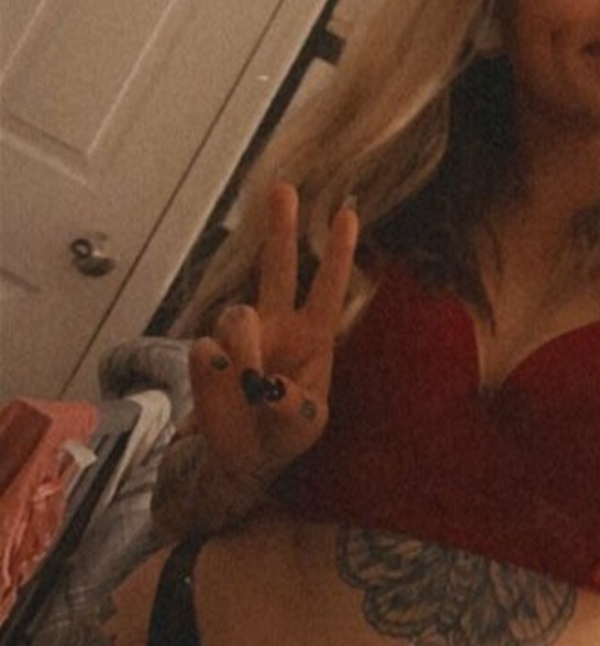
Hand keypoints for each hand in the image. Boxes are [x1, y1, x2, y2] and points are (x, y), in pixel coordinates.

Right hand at [188, 183, 359, 484]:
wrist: (237, 457)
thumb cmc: (281, 434)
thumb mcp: (303, 427)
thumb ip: (291, 408)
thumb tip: (263, 384)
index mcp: (311, 338)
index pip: (328, 290)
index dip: (338, 254)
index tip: (348, 213)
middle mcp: (274, 325)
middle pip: (277, 267)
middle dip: (280, 228)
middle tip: (285, 188)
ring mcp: (237, 336)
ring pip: (236, 318)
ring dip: (246, 351)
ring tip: (250, 387)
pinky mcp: (205, 354)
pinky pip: (206, 351)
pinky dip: (218, 375)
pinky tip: (227, 396)